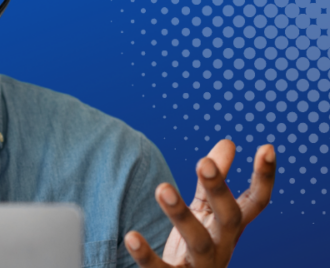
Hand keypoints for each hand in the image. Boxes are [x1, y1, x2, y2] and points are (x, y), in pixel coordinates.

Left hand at [124, 139, 275, 267]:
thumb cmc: (198, 248)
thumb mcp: (208, 214)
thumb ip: (212, 182)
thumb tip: (228, 142)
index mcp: (231, 228)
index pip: (255, 202)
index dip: (264, 177)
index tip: (266, 147)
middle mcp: (223, 246)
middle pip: (229, 218)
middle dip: (219, 190)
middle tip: (203, 161)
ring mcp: (203, 265)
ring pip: (199, 241)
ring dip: (181, 214)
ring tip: (162, 188)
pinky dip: (146, 255)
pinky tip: (131, 236)